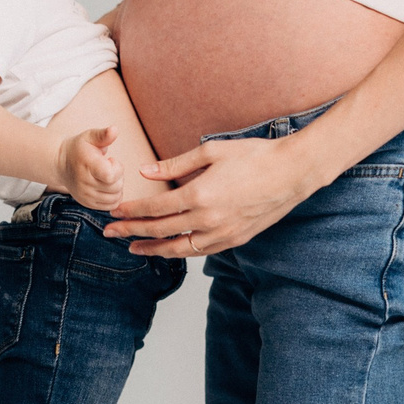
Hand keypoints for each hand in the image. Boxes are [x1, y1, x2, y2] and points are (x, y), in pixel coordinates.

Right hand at [55, 126, 124, 208]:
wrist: (61, 163)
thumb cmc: (79, 148)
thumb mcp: (89, 137)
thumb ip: (103, 134)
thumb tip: (115, 129)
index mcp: (87, 165)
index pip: (111, 176)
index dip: (117, 168)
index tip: (110, 160)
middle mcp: (85, 183)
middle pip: (116, 187)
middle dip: (118, 176)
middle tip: (109, 168)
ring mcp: (85, 195)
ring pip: (115, 198)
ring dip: (117, 187)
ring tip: (107, 177)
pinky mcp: (87, 203)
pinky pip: (110, 205)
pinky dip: (114, 197)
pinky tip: (107, 186)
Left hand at [105, 135, 325, 256]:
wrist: (292, 173)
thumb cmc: (255, 156)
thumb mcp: (211, 152)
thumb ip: (175, 164)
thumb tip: (145, 171)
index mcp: (199, 195)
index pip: (155, 209)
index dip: (131, 212)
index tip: (115, 212)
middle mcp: (208, 219)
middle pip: (160, 231)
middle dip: (132, 233)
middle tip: (110, 233)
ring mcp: (223, 233)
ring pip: (180, 248)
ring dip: (154, 249)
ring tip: (134, 248)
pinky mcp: (235, 239)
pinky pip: (201, 251)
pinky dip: (181, 252)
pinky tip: (170, 249)